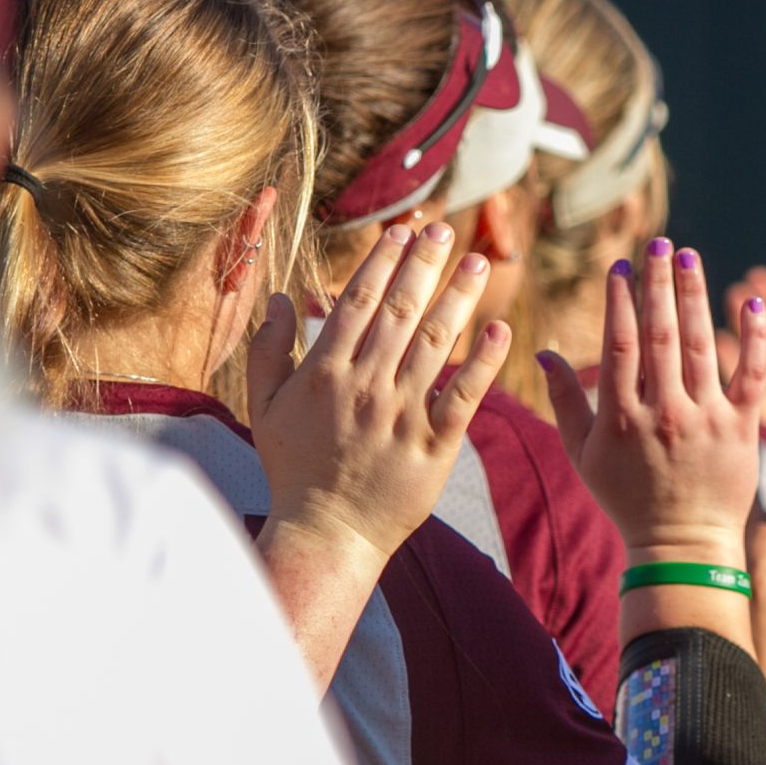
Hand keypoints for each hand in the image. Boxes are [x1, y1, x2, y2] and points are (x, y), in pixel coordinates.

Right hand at [248, 222, 504, 572]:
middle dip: (423, 267)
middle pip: (400, 314)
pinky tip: (500, 330)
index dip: (381, 263)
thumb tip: (280, 296)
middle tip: (444, 231)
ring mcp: (402, 416)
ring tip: (479, 264)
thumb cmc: (293, 468)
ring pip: (436, 345)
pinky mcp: (434, 446)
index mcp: (324, 373)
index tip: (401, 232)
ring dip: (459, 300)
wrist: (327, 533)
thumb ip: (268, 349)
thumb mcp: (264, 407)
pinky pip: (463, 396)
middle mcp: (365, 387)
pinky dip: (484, 363)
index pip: (358, 304)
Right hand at [541, 238, 765, 565]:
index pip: (621, 345)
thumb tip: (547, 352)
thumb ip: (565, 401)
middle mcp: (664, 414)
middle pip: (660, 336)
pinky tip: (750, 301)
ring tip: (689, 257)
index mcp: (622, 418)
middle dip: (658, 284)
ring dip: (695, 296)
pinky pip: (751, 375)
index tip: (622, 265)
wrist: (681, 545)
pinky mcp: (741, 429)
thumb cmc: (627, 498)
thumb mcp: (584, 455)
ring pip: (700, 347)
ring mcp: (705, 420)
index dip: (621, 301)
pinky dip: (753, 338)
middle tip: (659, 243)